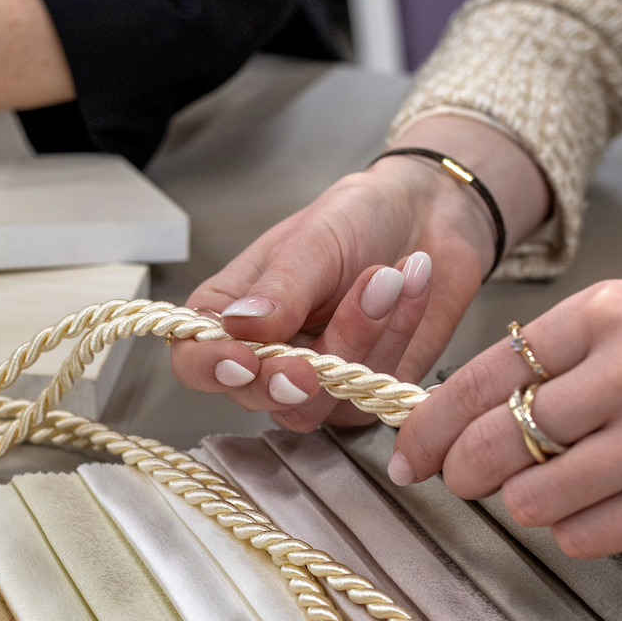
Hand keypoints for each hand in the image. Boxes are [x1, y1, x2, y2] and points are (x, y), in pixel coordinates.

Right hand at [172, 115, 548, 430]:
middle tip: (319, 357)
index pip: (193, 358)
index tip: (244, 360)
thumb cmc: (357, 219)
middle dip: (291, 377)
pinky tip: (410, 288)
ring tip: (391, 276)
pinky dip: (396, 338)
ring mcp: (313, 382)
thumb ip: (278, 289)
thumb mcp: (313, 240)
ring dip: (360, 340)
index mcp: (229, 311)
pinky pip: (370, 393)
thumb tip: (236, 326)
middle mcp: (265, 355)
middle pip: (254, 396)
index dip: (209, 368)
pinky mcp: (362, 394)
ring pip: (317, 404)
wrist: (428, 216)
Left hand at [388, 279, 621, 557]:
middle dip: (461, 471)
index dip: (430, 424)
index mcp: (613, 313)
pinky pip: (592, 535)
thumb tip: (478, 403)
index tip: (408, 452)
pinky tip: (593, 512)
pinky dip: (576, 531)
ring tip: (544, 491)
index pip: (483, 378)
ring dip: (524, 503)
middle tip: (457, 482)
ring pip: (535, 496)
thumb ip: (572, 350)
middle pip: (494, 443)